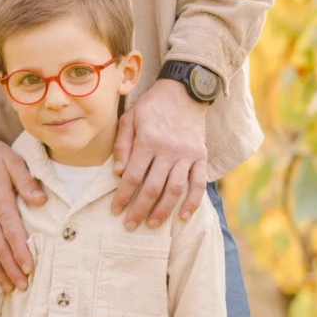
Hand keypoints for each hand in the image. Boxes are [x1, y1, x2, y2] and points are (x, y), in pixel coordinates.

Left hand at [111, 79, 208, 229]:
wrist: (184, 91)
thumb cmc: (152, 106)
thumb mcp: (130, 118)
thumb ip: (122, 145)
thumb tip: (117, 173)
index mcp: (148, 141)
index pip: (133, 176)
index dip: (123, 196)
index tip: (116, 210)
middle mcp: (168, 150)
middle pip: (153, 188)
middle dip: (140, 210)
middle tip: (130, 225)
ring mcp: (187, 155)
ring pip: (175, 190)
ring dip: (163, 211)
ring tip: (152, 224)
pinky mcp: (200, 156)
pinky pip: (198, 183)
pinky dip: (193, 202)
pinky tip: (184, 217)